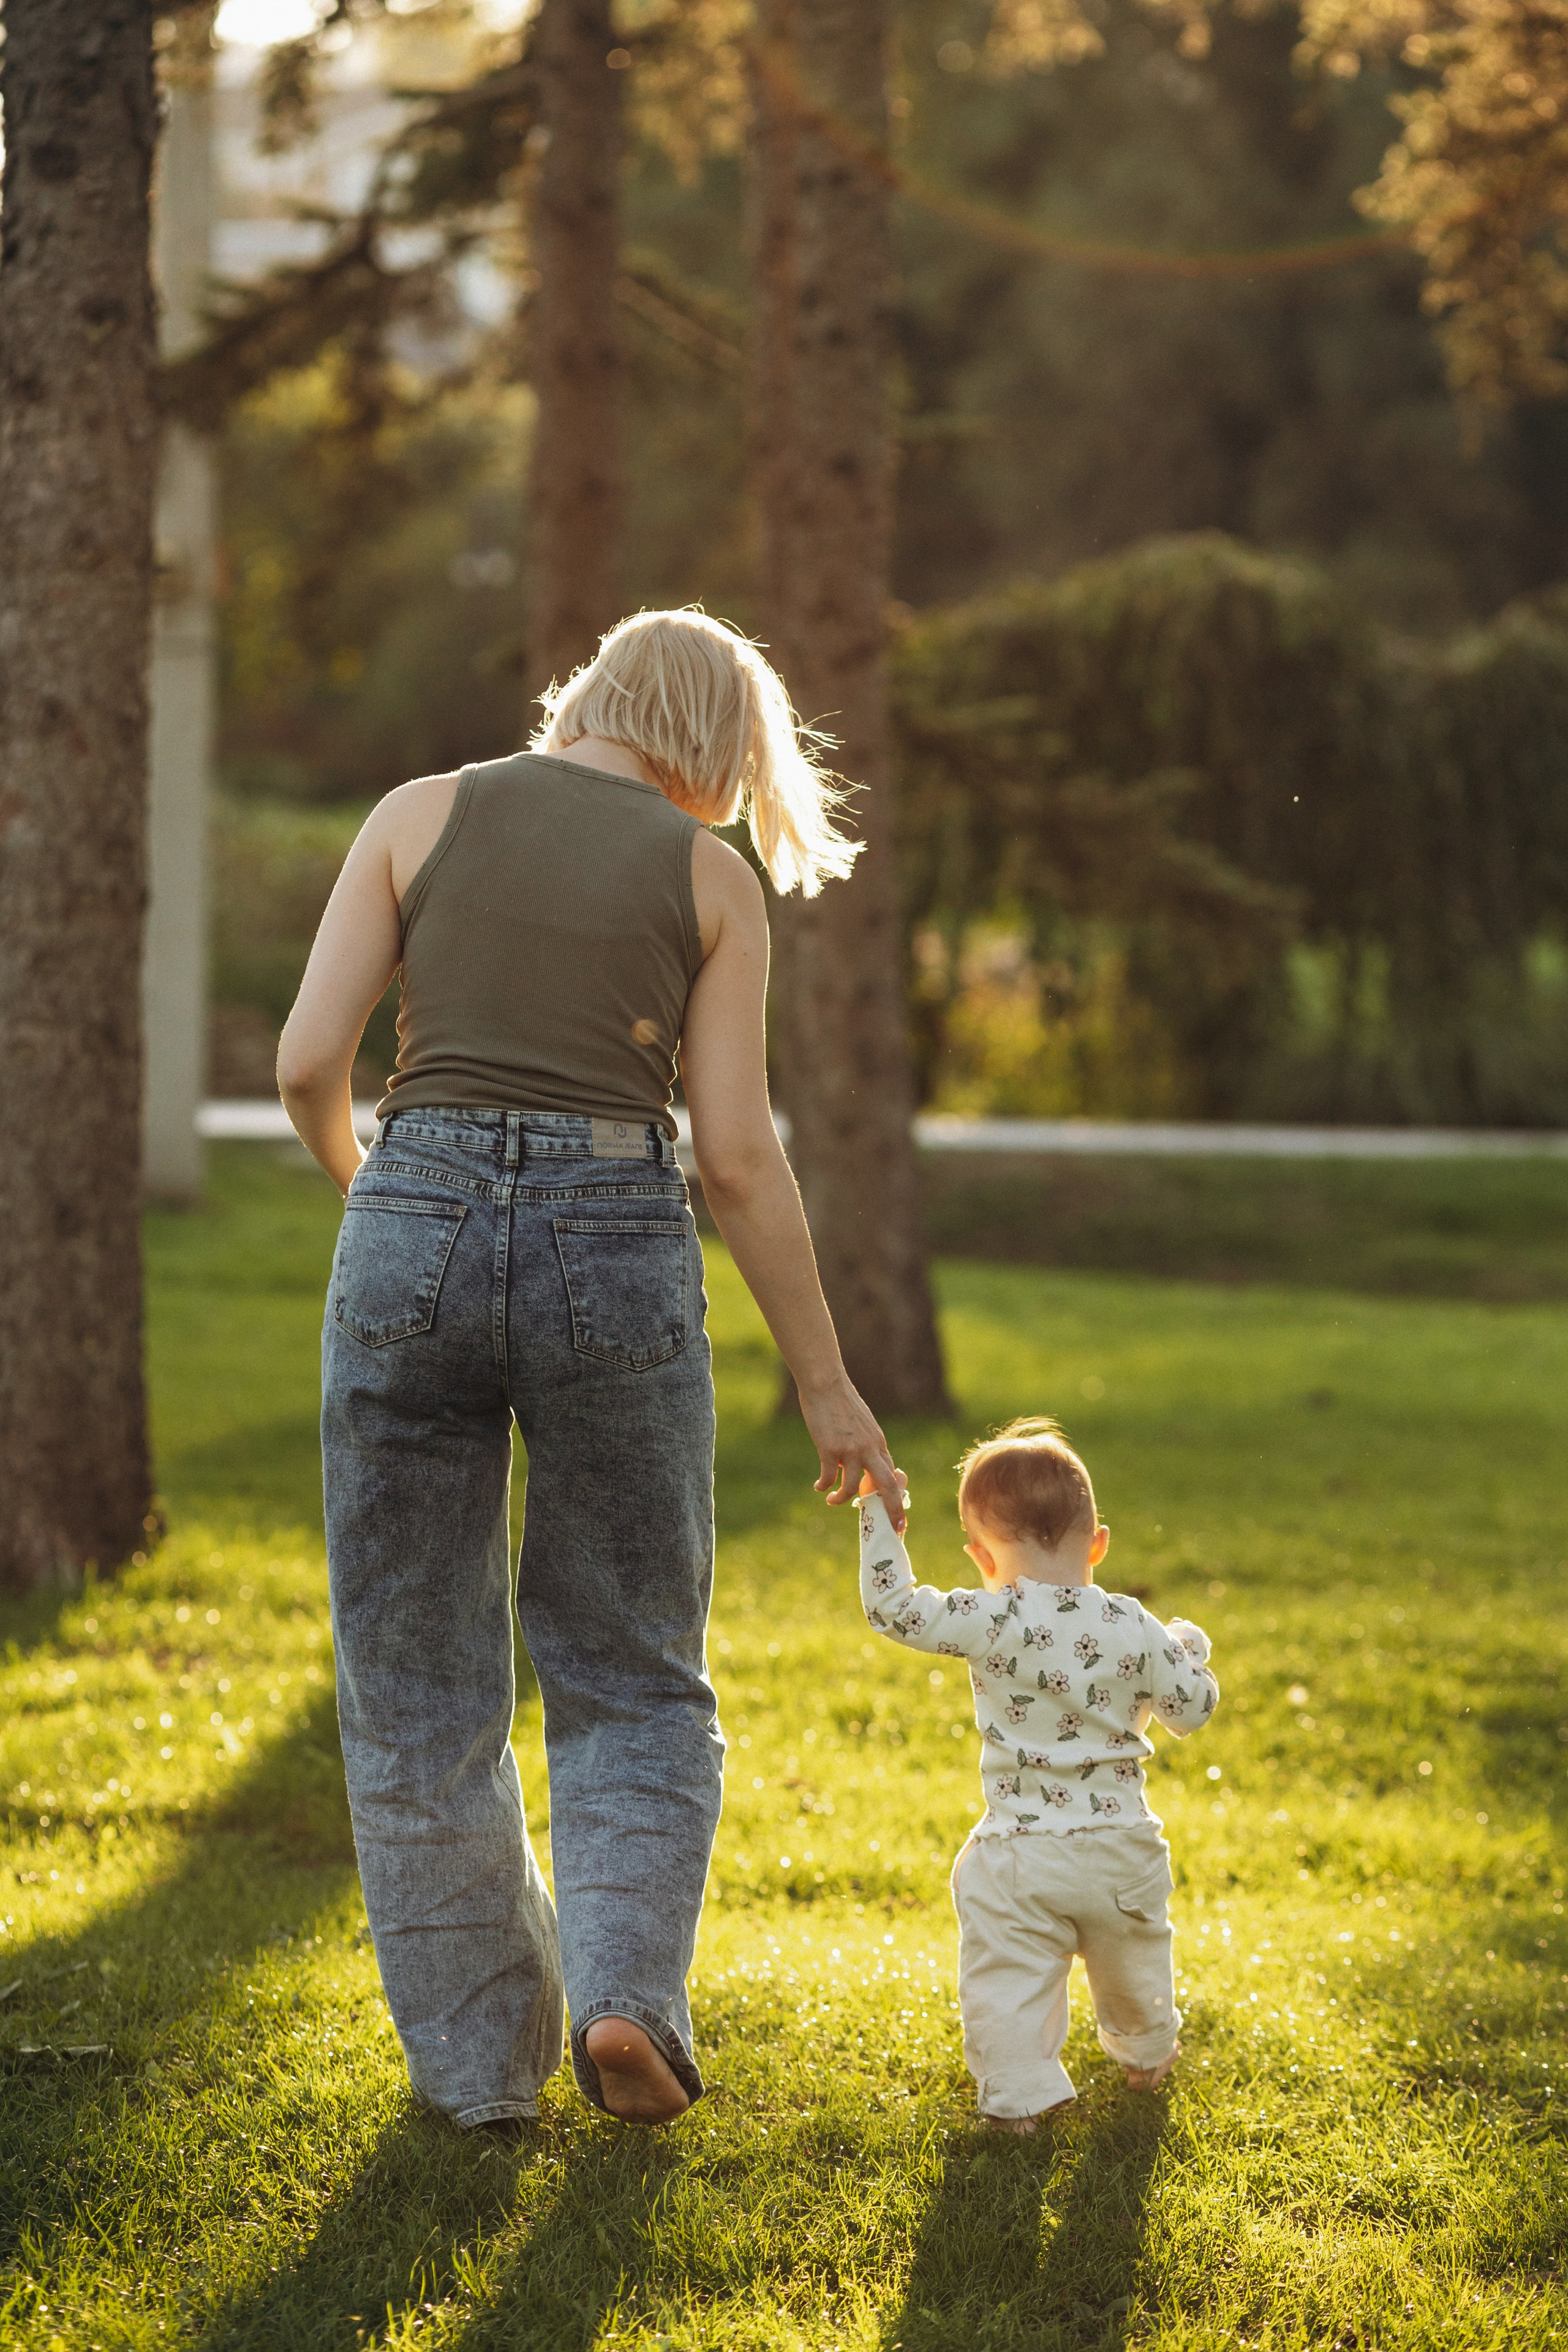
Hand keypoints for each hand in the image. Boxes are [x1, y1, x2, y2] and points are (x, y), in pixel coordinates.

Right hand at [799, 1375, 905, 1530]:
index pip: (892, 1475)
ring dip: (843, 1499)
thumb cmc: (840, 1402)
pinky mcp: (830, 1449)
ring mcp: (851, 1450)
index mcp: (879, 1443)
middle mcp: (870, 1449)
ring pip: (855, 1487)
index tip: (898, 1515)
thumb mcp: (862, 1424)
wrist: (825, 1383)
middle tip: (896, 1530)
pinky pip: (829, 1478)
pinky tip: (818, 1487)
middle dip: (895, 1510)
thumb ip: (866, 1444)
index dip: (896, 1498)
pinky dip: (824, 1487)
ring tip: (833, 1501)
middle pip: (889, 1486)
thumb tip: (863, 1464)